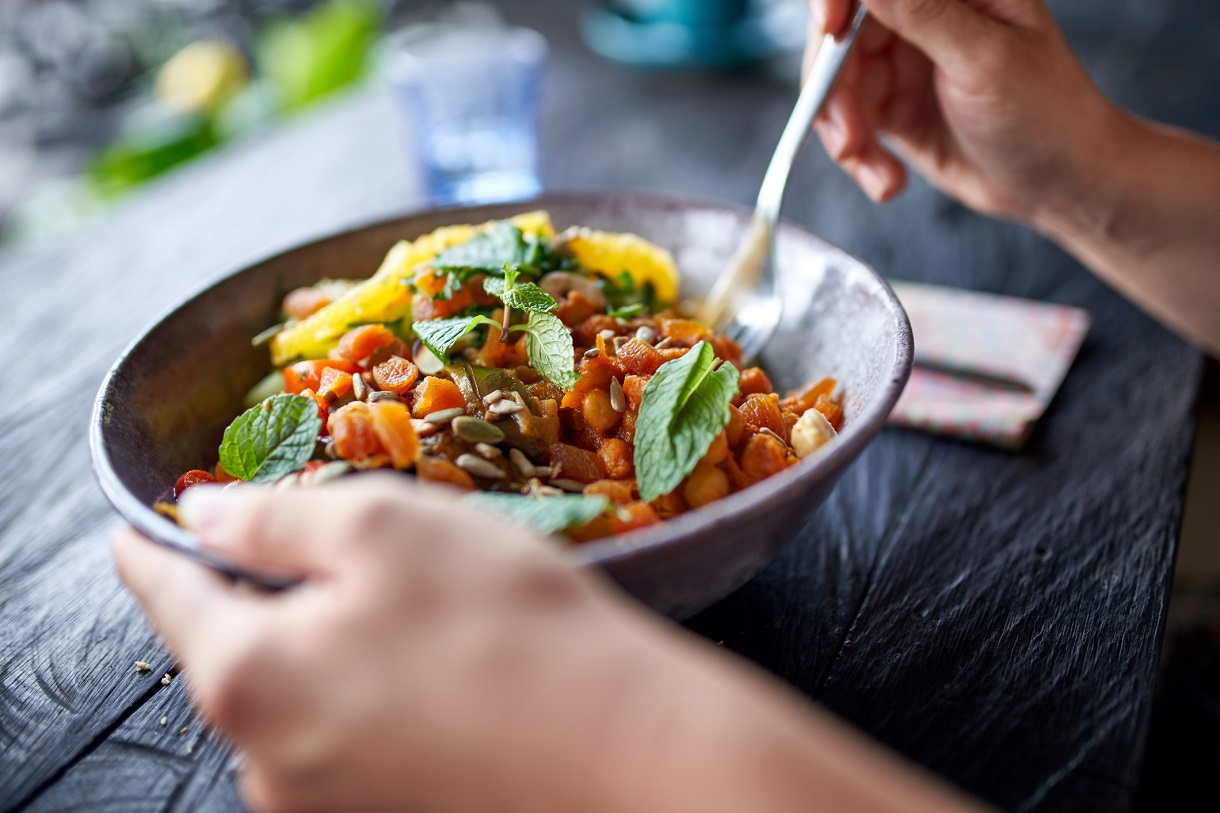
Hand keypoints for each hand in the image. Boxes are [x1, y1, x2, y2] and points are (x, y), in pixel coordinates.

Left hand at [114, 476, 989, 812]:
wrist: (629, 757)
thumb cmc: (509, 627)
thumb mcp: (387, 529)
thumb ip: (276, 518)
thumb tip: (204, 515)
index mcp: (247, 675)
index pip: (166, 592)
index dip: (155, 541)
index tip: (140, 519)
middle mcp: (264, 762)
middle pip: (239, 649)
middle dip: (273, 593)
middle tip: (349, 550)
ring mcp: (323, 806)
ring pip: (302, 699)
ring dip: (337, 648)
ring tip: (425, 615)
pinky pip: (352, 741)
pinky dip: (378, 698)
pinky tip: (449, 673)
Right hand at [805, 0, 1127, 222]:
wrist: (1058, 181)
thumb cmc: (1045, 112)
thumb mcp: (984, 59)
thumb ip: (923, 12)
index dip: (836, 2)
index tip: (830, 33)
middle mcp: (922, 13)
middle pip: (838, 34)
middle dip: (835, 90)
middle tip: (850, 138)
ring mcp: (903, 57)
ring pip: (834, 82)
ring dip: (845, 133)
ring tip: (877, 173)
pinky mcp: (891, 102)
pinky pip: (845, 120)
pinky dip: (858, 155)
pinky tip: (887, 180)